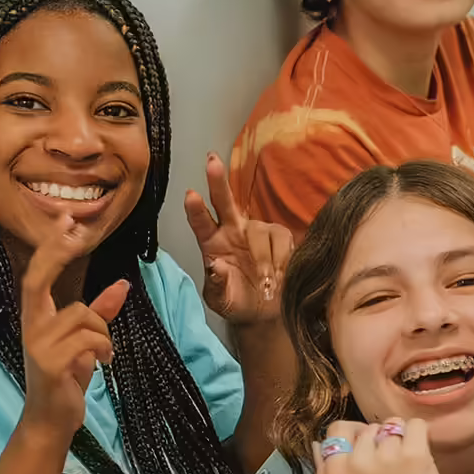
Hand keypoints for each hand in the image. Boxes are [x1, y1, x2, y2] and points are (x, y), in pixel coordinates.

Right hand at [19, 225, 130, 445]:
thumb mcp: (86, 342)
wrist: (53, 420)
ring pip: (83, 316)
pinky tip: (103, 362)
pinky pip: (89, 339)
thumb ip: (100, 313)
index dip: (50, 246)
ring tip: (104, 353)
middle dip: (56, 253)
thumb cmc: (66, 379)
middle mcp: (30, 325)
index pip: (37, 273)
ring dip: (103, 332)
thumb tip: (121, 285)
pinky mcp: (49, 362)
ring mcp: (37, 343)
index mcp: (36, 317)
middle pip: (38, 279)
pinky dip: (104, 348)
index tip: (65, 219)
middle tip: (74, 233)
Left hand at [184, 152, 292, 328]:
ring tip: (264, 281)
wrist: (265, 312)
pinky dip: (280, 259)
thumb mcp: (221, 300)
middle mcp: (231, 230)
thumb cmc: (237, 302)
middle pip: (224, 201)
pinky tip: (278, 274)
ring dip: (262, 258)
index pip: (200, 222)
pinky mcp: (279, 237)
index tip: (191, 195)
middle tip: (212, 162)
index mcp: (211, 243)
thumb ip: (216, 284)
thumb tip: (214, 265)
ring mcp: (256, 231)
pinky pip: (282, 240)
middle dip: (218, 181)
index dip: (195, 209)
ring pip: (259, 231)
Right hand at [312, 418, 456, 473]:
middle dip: (379, 441)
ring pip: (392, 426)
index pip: (338, 431)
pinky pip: (415, 425)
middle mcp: (356, 461)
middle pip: (367, 429)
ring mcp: (387, 457)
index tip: (368, 454)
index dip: (355, 438)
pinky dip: (418, 434)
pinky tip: (419, 452)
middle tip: (390, 466)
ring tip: (406, 465)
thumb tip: (315, 444)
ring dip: (400, 440)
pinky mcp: (415, 457)